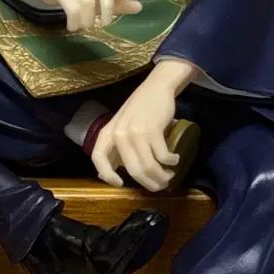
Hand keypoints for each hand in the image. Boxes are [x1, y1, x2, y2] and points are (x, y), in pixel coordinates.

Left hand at [91, 59, 199, 191]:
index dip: (107, 175)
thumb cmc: (138, 111)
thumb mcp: (120, 128)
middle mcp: (119, 134)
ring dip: (162, 176)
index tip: (120, 184)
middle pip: (132, 170)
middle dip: (149, 183)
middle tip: (160, 185)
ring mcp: (135, 132)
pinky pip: (163, 156)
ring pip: (149, 166)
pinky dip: (171, 161)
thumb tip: (105, 175)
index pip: (98, 158)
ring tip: (169, 175)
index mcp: (107, 134)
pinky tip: (175, 159)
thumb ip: (114, 149)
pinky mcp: (153, 130)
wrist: (155, 88)